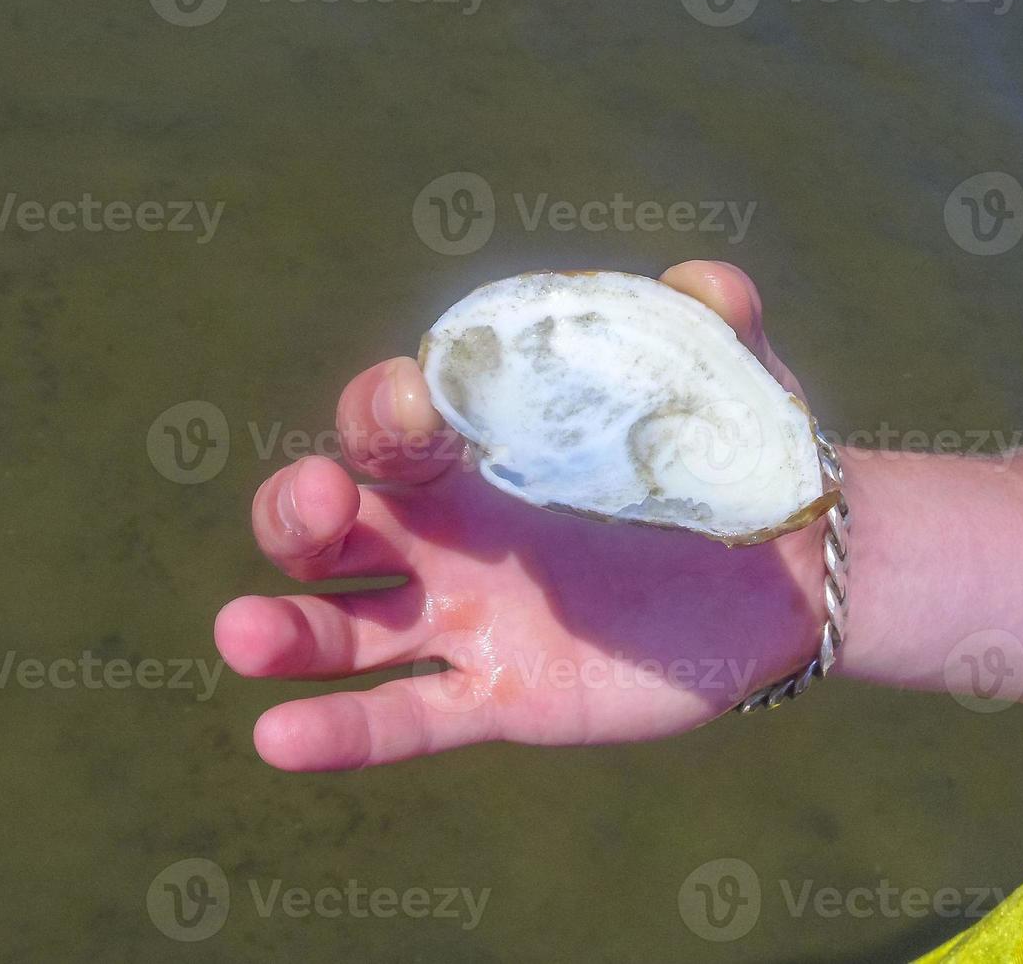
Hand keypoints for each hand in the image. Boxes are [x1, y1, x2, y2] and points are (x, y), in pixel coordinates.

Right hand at [215, 261, 827, 770]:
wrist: (783, 580)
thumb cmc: (724, 467)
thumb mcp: (720, 389)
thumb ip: (709, 327)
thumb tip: (704, 283)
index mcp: (477, 450)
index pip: (393, 424)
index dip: (385, 408)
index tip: (416, 396)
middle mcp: (447, 534)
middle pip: (328, 524)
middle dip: (299, 509)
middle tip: (321, 499)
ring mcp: (464, 619)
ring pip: (341, 628)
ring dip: (284, 630)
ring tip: (239, 634)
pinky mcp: (498, 697)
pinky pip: (404, 718)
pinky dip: (339, 731)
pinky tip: (277, 740)